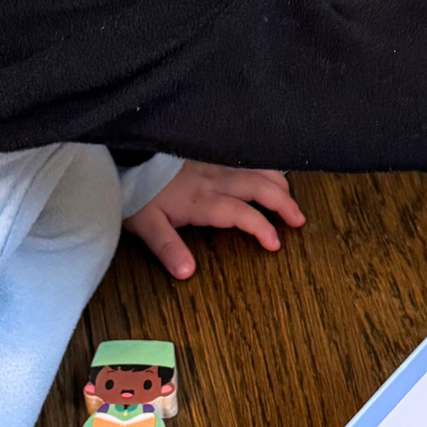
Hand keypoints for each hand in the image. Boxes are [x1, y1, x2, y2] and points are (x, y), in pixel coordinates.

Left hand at [124, 161, 305, 280]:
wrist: (127, 155)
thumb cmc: (137, 191)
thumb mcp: (147, 224)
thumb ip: (168, 248)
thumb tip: (187, 272)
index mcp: (203, 200)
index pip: (241, 213)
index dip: (261, 227)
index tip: (275, 243)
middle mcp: (214, 180)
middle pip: (258, 187)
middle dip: (283, 203)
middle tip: (299, 219)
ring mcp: (214, 163)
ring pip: (255, 168)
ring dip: (277, 181)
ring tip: (290, 196)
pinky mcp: (209, 153)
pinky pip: (243, 156)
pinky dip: (261, 163)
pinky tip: (268, 168)